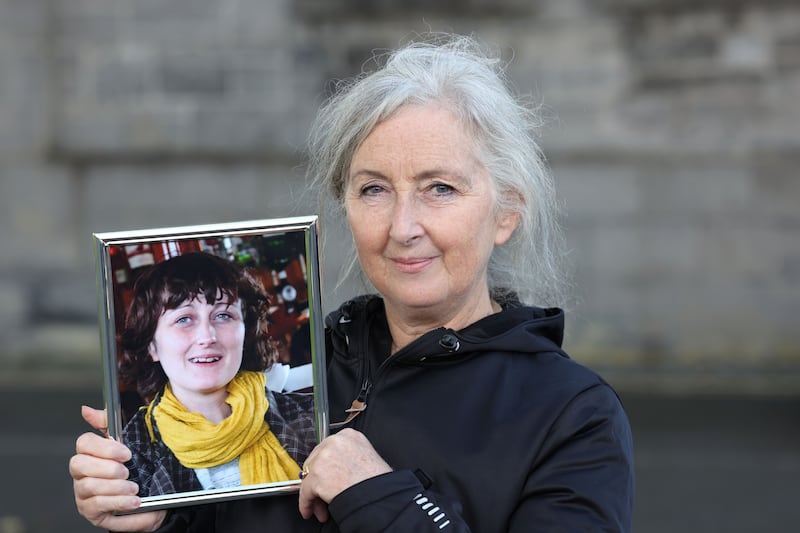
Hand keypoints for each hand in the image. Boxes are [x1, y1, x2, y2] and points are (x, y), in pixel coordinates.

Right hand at [68, 406, 166, 531]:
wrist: (152, 499)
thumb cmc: (138, 469)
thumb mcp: (130, 443)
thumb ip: (109, 425)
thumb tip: (86, 409)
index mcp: (91, 453)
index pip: (83, 443)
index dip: (103, 447)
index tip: (126, 453)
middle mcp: (82, 473)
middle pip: (78, 465)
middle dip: (106, 468)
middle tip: (127, 471)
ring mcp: (83, 493)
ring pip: (88, 486)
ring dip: (115, 487)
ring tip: (134, 488)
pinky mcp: (90, 511)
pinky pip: (97, 506)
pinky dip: (118, 502)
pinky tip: (133, 501)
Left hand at [298, 428, 391, 522]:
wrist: (380, 494)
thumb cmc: (377, 480)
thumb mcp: (366, 456)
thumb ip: (349, 456)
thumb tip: (336, 469)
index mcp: (348, 435)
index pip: (328, 449)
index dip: (325, 466)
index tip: (325, 475)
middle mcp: (335, 442)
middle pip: (316, 461)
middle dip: (318, 481)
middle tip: (322, 494)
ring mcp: (324, 457)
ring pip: (310, 477)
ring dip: (314, 494)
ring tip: (320, 507)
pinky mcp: (317, 475)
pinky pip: (306, 492)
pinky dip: (306, 503)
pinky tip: (310, 510)